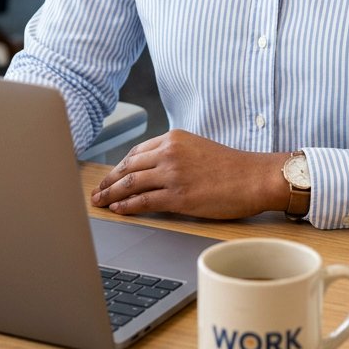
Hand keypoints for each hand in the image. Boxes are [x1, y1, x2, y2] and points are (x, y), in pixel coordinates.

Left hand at [90, 129, 289, 219]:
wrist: (252, 177)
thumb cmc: (230, 167)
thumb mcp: (197, 149)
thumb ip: (175, 155)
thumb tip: (153, 171)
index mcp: (173, 138)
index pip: (136, 152)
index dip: (119, 167)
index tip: (110, 176)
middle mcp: (169, 153)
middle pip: (128, 167)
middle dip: (108, 181)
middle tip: (96, 192)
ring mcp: (172, 174)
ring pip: (130, 184)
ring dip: (110, 194)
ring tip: (99, 203)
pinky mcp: (178, 196)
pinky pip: (143, 201)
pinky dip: (126, 206)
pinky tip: (118, 210)